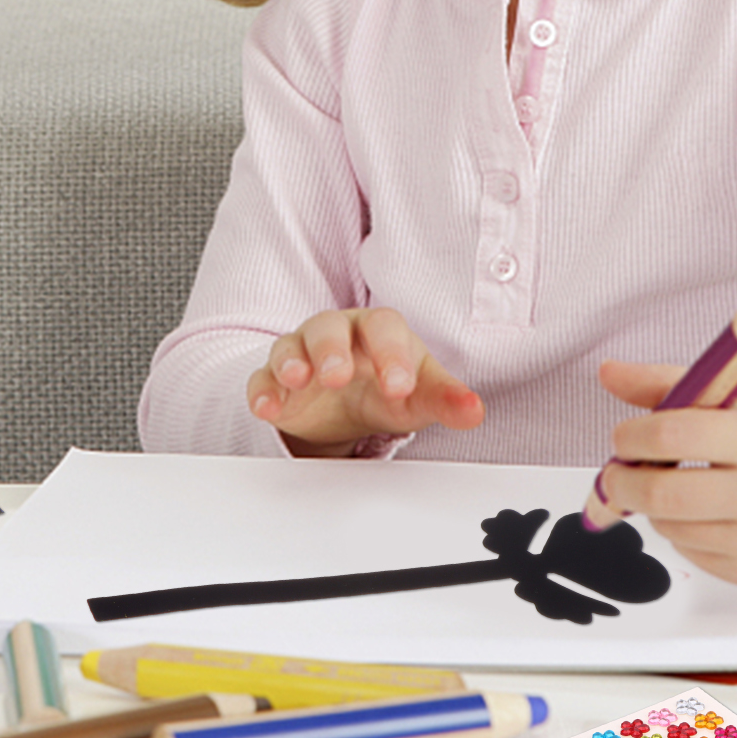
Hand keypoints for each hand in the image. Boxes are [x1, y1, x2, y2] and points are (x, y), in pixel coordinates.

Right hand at [248, 308, 484, 456]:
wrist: (350, 399)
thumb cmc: (388, 384)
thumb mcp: (419, 393)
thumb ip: (445, 398)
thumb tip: (474, 410)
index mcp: (377, 330)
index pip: (384, 328)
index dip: (390, 354)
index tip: (399, 387)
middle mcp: (336, 334)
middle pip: (328, 328)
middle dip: (331, 350)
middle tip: (338, 375)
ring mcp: (302, 355)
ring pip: (290, 347)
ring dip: (292, 363)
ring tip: (299, 381)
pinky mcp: (276, 382)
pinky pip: (262, 379)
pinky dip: (264, 391)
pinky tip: (268, 408)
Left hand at [595, 361, 736, 587]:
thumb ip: (671, 383)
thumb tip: (608, 373)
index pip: (672, 436)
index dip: (631, 436)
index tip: (623, 436)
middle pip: (662, 495)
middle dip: (622, 482)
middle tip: (618, 470)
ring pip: (671, 528)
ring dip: (654, 506)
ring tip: (674, 482)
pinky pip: (693, 554)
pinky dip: (683, 531)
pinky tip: (707, 510)